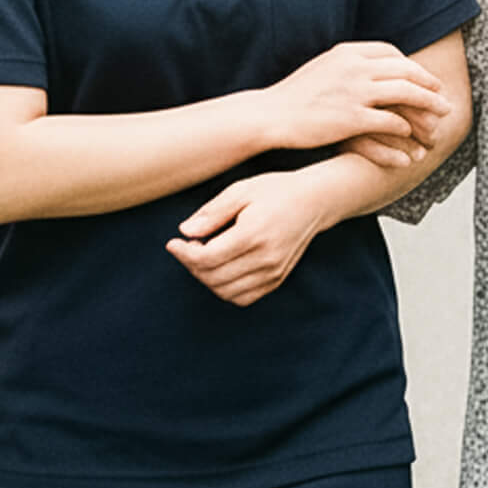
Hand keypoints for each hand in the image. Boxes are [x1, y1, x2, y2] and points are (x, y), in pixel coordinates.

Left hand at [166, 171, 329, 305]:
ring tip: (203, 257)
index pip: (207, 258)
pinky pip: (243, 298)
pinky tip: (220, 269)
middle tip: (187, 247)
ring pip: (226, 292)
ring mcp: (273, 272)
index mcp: (253, 234)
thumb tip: (184, 231)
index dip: (184, 254)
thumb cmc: (275, 191)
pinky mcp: (277, 279)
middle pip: (213, 277)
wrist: (314, 201)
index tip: (173, 243)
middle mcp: (265, 258)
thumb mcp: (241, 190)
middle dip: (191, 265)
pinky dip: (225, 289)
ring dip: (206, 279)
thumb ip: (212, 213)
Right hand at [261, 43, 448, 157]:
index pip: (391, 52)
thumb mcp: (323, 66)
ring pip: (405, 93)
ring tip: (440, 115)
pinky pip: (390, 120)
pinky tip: (410, 133)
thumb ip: (348, 63)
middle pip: (405, 69)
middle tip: (442, 95)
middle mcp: (354, 67)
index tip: (421, 77)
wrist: (270, 114)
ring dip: (427, 104)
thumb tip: (368, 64)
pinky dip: (404, 126)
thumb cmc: (294, 95)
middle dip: (428, 83)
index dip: (411, 66)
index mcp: (347, 52)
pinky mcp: (351, 118)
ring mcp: (354, 92)